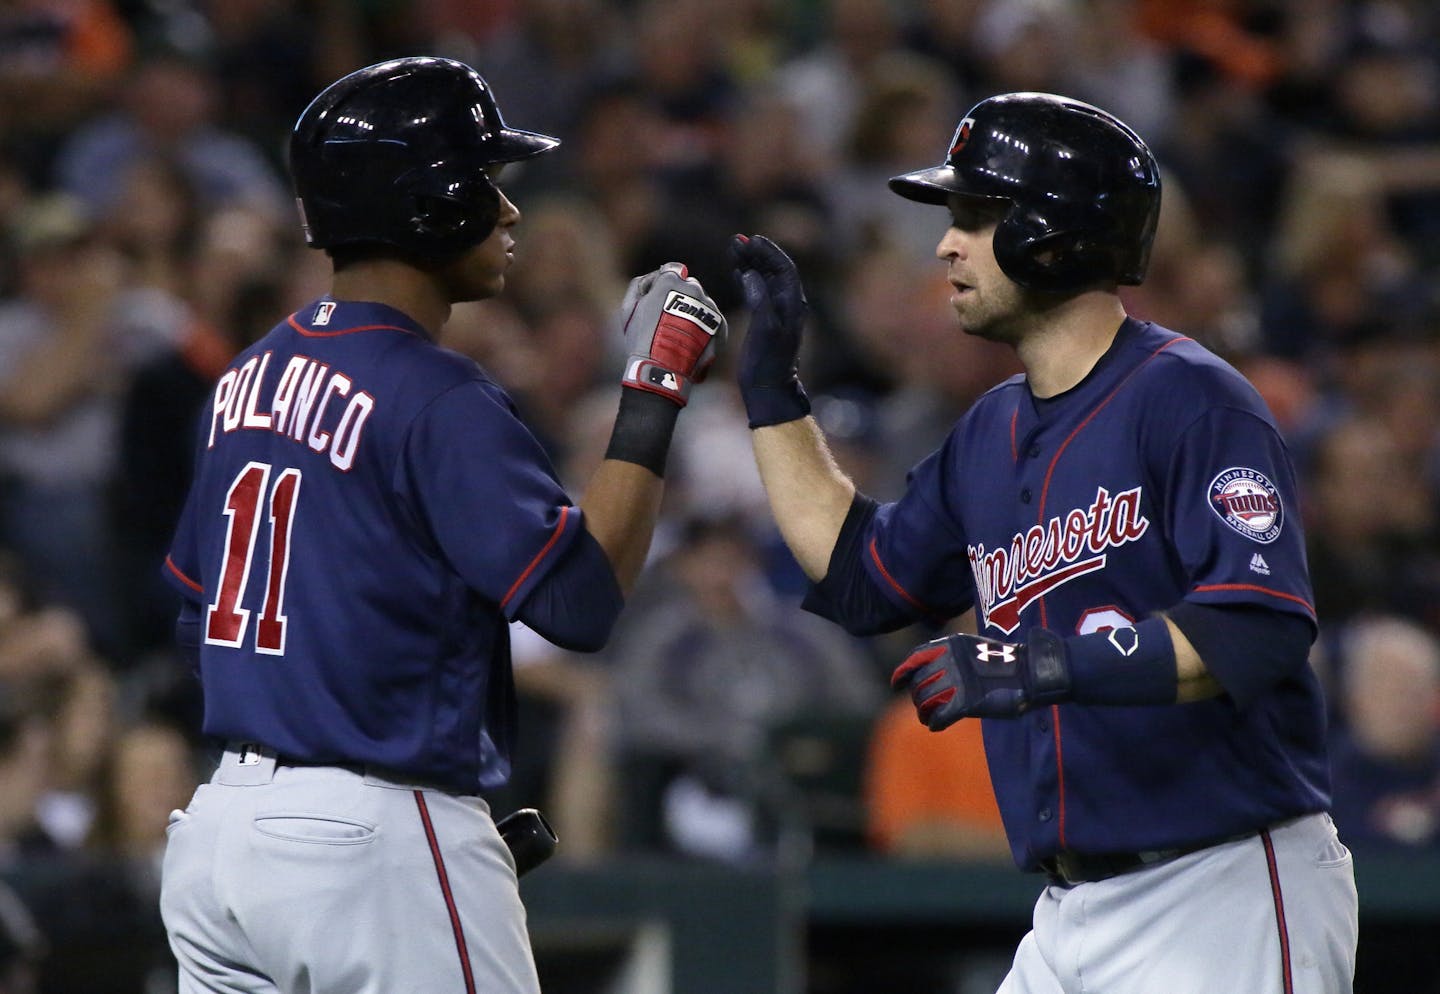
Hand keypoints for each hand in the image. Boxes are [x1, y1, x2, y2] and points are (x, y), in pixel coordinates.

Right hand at [618, 262, 726, 406]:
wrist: (663, 369)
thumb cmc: (641, 338)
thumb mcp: (629, 307)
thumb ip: (641, 283)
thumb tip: (657, 274)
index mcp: (671, 281)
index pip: (673, 270)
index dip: (665, 283)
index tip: (661, 297)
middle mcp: (694, 289)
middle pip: (690, 286)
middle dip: (681, 298)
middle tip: (669, 320)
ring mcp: (709, 306)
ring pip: (702, 303)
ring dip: (694, 313)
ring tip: (681, 334)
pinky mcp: (720, 323)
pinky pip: (712, 319)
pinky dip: (704, 327)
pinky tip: (692, 341)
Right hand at [730, 233, 810, 427]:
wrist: (768, 388)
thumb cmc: (768, 362)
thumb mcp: (764, 329)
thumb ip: (759, 300)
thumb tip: (751, 275)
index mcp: (792, 305)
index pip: (784, 269)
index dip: (769, 252)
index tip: (753, 239)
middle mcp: (787, 305)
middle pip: (773, 270)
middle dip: (756, 254)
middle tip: (737, 240)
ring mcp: (776, 312)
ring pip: (763, 280)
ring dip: (749, 264)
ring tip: (733, 250)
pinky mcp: (764, 321)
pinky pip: (756, 292)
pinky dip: (746, 280)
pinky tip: (736, 272)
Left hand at [890, 628, 1072, 728]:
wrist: (1031, 672)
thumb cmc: (1007, 663)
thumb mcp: (975, 649)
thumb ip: (954, 657)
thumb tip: (934, 673)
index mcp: (951, 645)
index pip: (916, 658)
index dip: (903, 673)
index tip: (896, 683)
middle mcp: (950, 661)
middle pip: (919, 683)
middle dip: (917, 696)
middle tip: (923, 706)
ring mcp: (957, 682)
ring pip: (925, 701)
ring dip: (924, 711)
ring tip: (928, 717)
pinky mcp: (966, 703)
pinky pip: (940, 716)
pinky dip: (935, 722)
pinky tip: (936, 725)